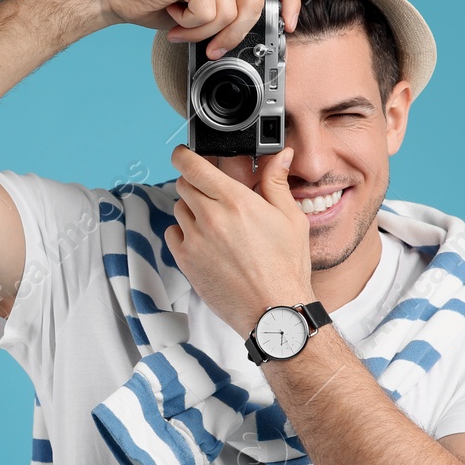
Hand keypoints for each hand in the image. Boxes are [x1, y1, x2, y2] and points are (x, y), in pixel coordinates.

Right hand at [88, 0, 300, 58]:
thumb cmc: (154, 1)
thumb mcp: (201, 6)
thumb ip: (228, 9)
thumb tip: (253, 34)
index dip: (290, 0)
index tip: (289, 25)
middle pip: (254, 4)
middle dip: (233, 35)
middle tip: (211, 48)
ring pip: (229, 14)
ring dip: (202, 32)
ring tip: (181, 25)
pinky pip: (208, 14)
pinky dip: (189, 26)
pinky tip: (172, 14)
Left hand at [163, 143, 314, 337]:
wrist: (273, 310)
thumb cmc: (286, 267)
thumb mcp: (290, 219)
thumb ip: (276, 183)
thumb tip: (280, 155)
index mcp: (235, 201)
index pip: (193, 166)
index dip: (184, 155)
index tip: (184, 154)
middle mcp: (210, 217)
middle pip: (183, 184)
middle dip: (194, 183)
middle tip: (211, 193)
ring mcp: (194, 240)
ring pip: (179, 209)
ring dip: (192, 209)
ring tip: (215, 223)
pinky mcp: (186, 261)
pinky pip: (173, 235)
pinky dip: (184, 233)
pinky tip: (206, 242)